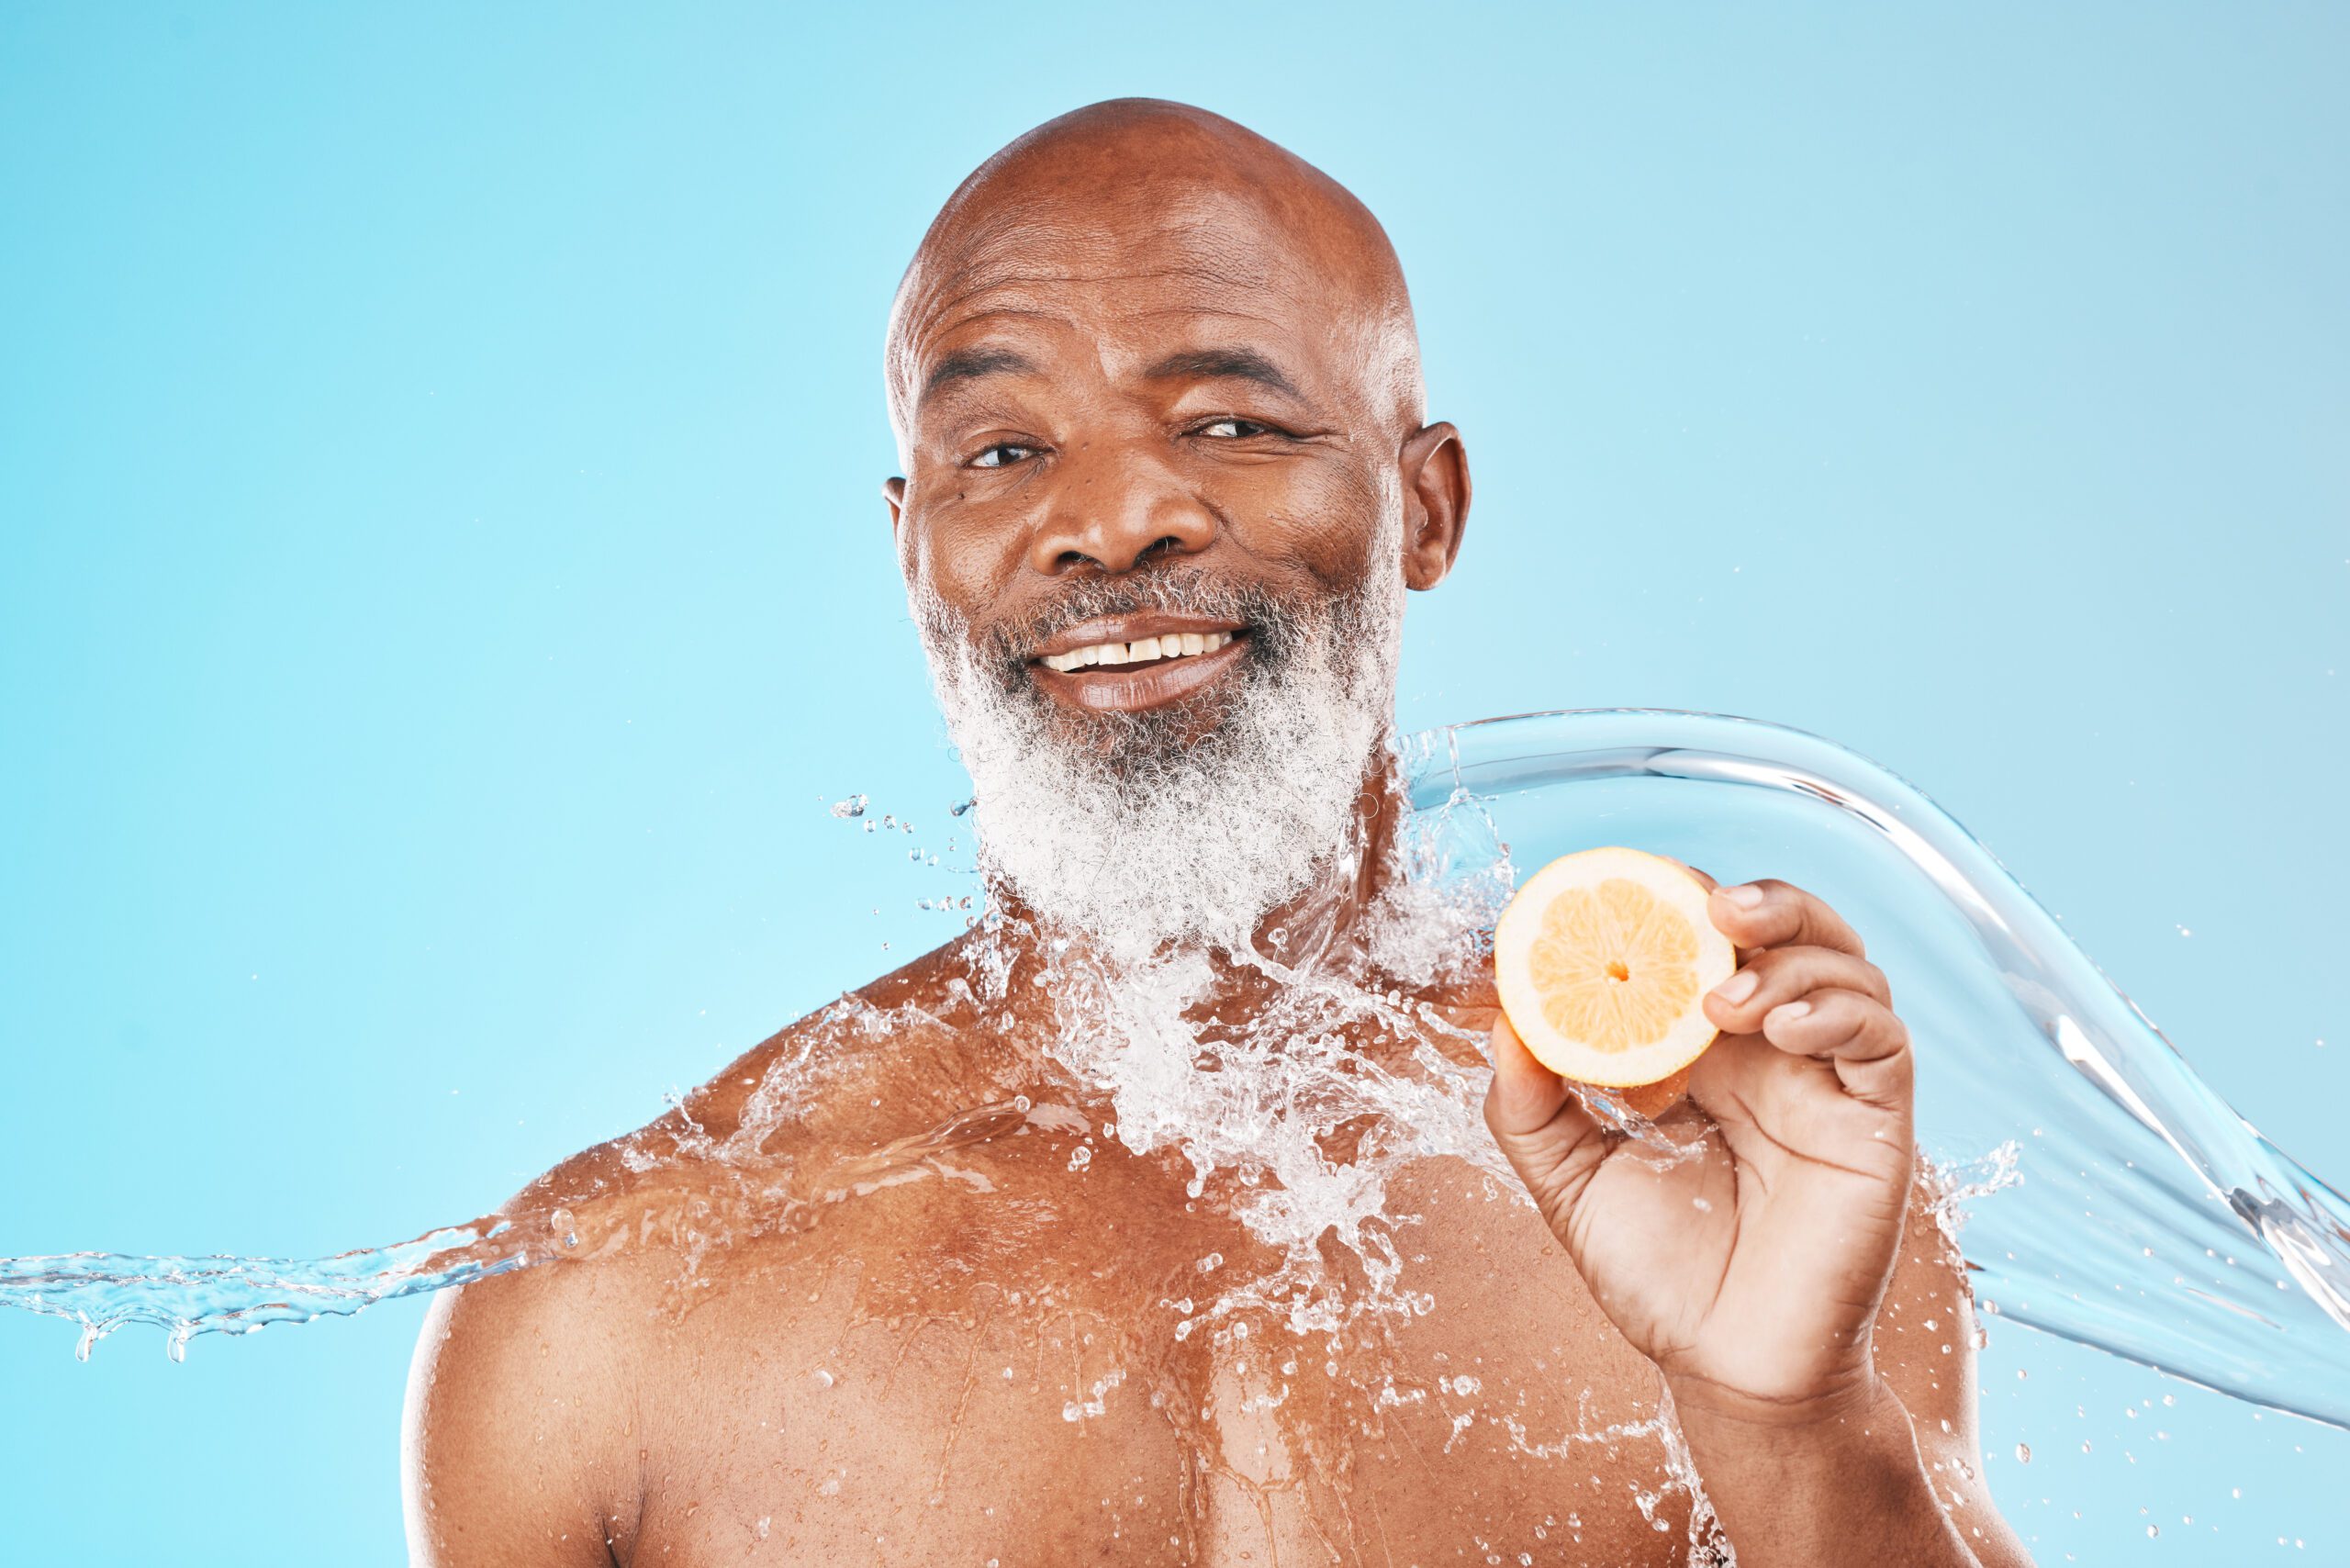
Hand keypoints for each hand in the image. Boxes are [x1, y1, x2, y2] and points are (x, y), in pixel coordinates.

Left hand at [1483, 874, 1915, 1422]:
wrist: (1727, 1368)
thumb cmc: (1657, 1278)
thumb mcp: (1569, 1181)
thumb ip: (1530, 1106)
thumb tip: (1502, 1021)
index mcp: (1699, 1052)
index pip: (1700, 944)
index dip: (1672, 904)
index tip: (1622, 891)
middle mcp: (1768, 1051)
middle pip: (1786, 930)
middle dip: (1752, 899)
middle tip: (1706, 909)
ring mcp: (1827, 1081)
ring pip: (1844, 964)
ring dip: (1790, 954)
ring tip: (1726, 997)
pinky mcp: (1876, 1122)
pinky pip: (1883, 1037)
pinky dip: (1839, 1010)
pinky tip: (1784, 1029)